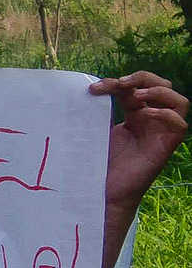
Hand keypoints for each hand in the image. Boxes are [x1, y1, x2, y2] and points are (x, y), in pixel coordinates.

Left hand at [89, 71, 187, 208]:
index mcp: (136, 114)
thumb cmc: (100, 162)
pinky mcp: (165, 148)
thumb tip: (88, 89)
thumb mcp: (98, 130)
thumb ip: (100, 111)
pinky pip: (179, 125)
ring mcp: (160, 132)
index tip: (94, 89)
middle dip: (143, 78)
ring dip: (160, 91)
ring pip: (180, 102)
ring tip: (137, 94)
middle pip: (163, 86)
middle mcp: (151, 120)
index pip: (135, 88)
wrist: (103, 190)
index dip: (117, 82)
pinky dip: (166, 114)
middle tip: (120, 83)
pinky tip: (146, 114)